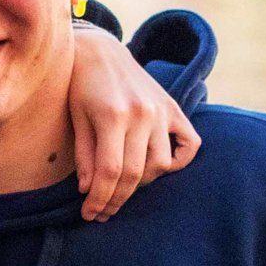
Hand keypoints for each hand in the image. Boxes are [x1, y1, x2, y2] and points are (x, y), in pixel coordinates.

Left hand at [69, 26, 200, 220]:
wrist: (100, 51)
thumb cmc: (80, 86)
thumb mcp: (76, 118)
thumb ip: (84, 155)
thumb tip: (89, 191)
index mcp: (113, 115)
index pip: (111, 171)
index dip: (100, 198)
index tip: (90, 214)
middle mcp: (142, 114)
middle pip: (135, 173)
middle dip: (117, 199)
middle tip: (102, 212)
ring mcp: (161, 111)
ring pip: (160, 164)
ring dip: (142, 184)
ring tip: (121, 188)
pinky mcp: (173, 108)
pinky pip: (190, 143)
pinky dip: (179, 160)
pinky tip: (158, 169)